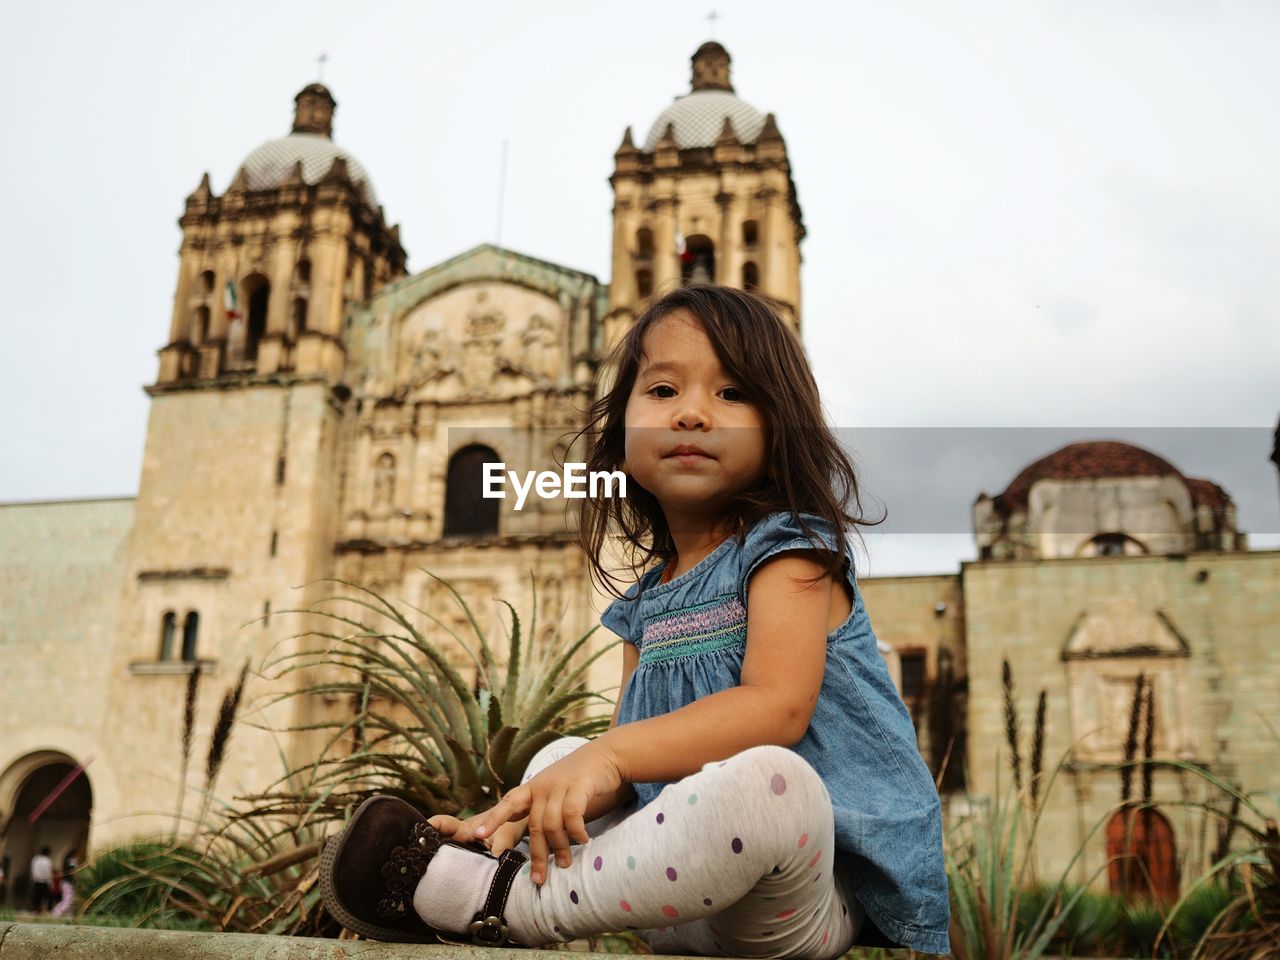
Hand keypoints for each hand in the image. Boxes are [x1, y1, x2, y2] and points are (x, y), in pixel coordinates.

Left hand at [467, 741, 624, 884]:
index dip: (493, 819)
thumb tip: (539, 841)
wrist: (607, 754)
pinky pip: (572, 815)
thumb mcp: (555, 788)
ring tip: (565, 863)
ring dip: (558, 847)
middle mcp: (543, 786)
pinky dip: (576, 831)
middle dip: (536, 855)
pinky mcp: (580, 785)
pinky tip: (582, 840)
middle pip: (534, 825)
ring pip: (552, 824)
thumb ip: (543, 808)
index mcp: (533, 787)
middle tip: (538, 878)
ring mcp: (561, 784)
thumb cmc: (580, 778)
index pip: (508, 802)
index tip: (478, 836)